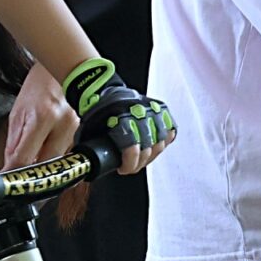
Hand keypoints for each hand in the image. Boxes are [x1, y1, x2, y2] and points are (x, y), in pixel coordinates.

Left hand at [2, 60, 78, 167]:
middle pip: (45, 165)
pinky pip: (66, 153)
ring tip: (32, 164)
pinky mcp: (81, 132)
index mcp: (43, 117)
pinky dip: (54, 158)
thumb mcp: (18, 112)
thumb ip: (14, 142)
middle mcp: (63, 125)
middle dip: (31, 173)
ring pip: (58, 161)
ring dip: (44, 166)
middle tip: (20, 177)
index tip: (7, 178)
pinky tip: (46, 155)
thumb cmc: (40, 86)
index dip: (14, 171)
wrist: (65, 71)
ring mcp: (75, 129)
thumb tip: (10, 164)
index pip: (26, 157)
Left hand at [61, 57, 175, 174]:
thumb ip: (95, 147)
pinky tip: (156, 146)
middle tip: (132, 167)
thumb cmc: (97, 112)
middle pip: (149, 146)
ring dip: (153, 154)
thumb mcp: (90, 129)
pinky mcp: (160, 108)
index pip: (132, 146)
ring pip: (161, 140)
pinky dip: (166, 139)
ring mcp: (151, 108)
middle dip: (141, 162)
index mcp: (119, 115)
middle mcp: (138, 111)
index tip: (124, 169)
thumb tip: (94, 167)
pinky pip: (170, 128)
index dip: (130, 163)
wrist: (104, 91)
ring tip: (143, 158)